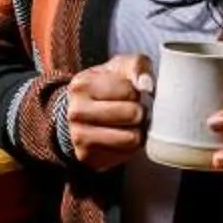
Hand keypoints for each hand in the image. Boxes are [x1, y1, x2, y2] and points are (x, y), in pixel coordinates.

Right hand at [65, 54, 150, 170]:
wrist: (80, 112)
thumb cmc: (108, 87)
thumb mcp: (120, 67)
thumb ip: (137, 66)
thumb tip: (146, 85)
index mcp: (83, 85)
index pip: (130, 91)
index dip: (138, 92)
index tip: (132, 93)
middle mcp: (76, 112)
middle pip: (133, 114)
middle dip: (140, 112)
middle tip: (135, 111)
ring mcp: (79, 136)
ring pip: (132, 138)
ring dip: (138, 131)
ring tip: (130, 124)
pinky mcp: (87, 157)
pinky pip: (126, 155)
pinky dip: (129, 147)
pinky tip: (121, 136)